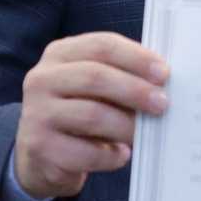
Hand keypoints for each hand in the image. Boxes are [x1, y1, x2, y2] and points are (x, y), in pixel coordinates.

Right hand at [14, 31, 169, 199]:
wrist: (42, 154)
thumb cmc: (81, 110)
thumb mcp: (95, 86)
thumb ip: (122, 75)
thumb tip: (163, 82)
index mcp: (60, 53)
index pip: (101, 45)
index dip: (136, 58)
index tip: (164, 73)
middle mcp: (42, 79)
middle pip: (95, 76)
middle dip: (135, 90)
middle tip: (162, 104)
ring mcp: (37, 113)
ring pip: (91, 115)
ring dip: (126, 125)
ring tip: (145, 133)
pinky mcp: (40, 146)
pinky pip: (84, 151)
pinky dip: (111, 155)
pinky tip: (123, 155)